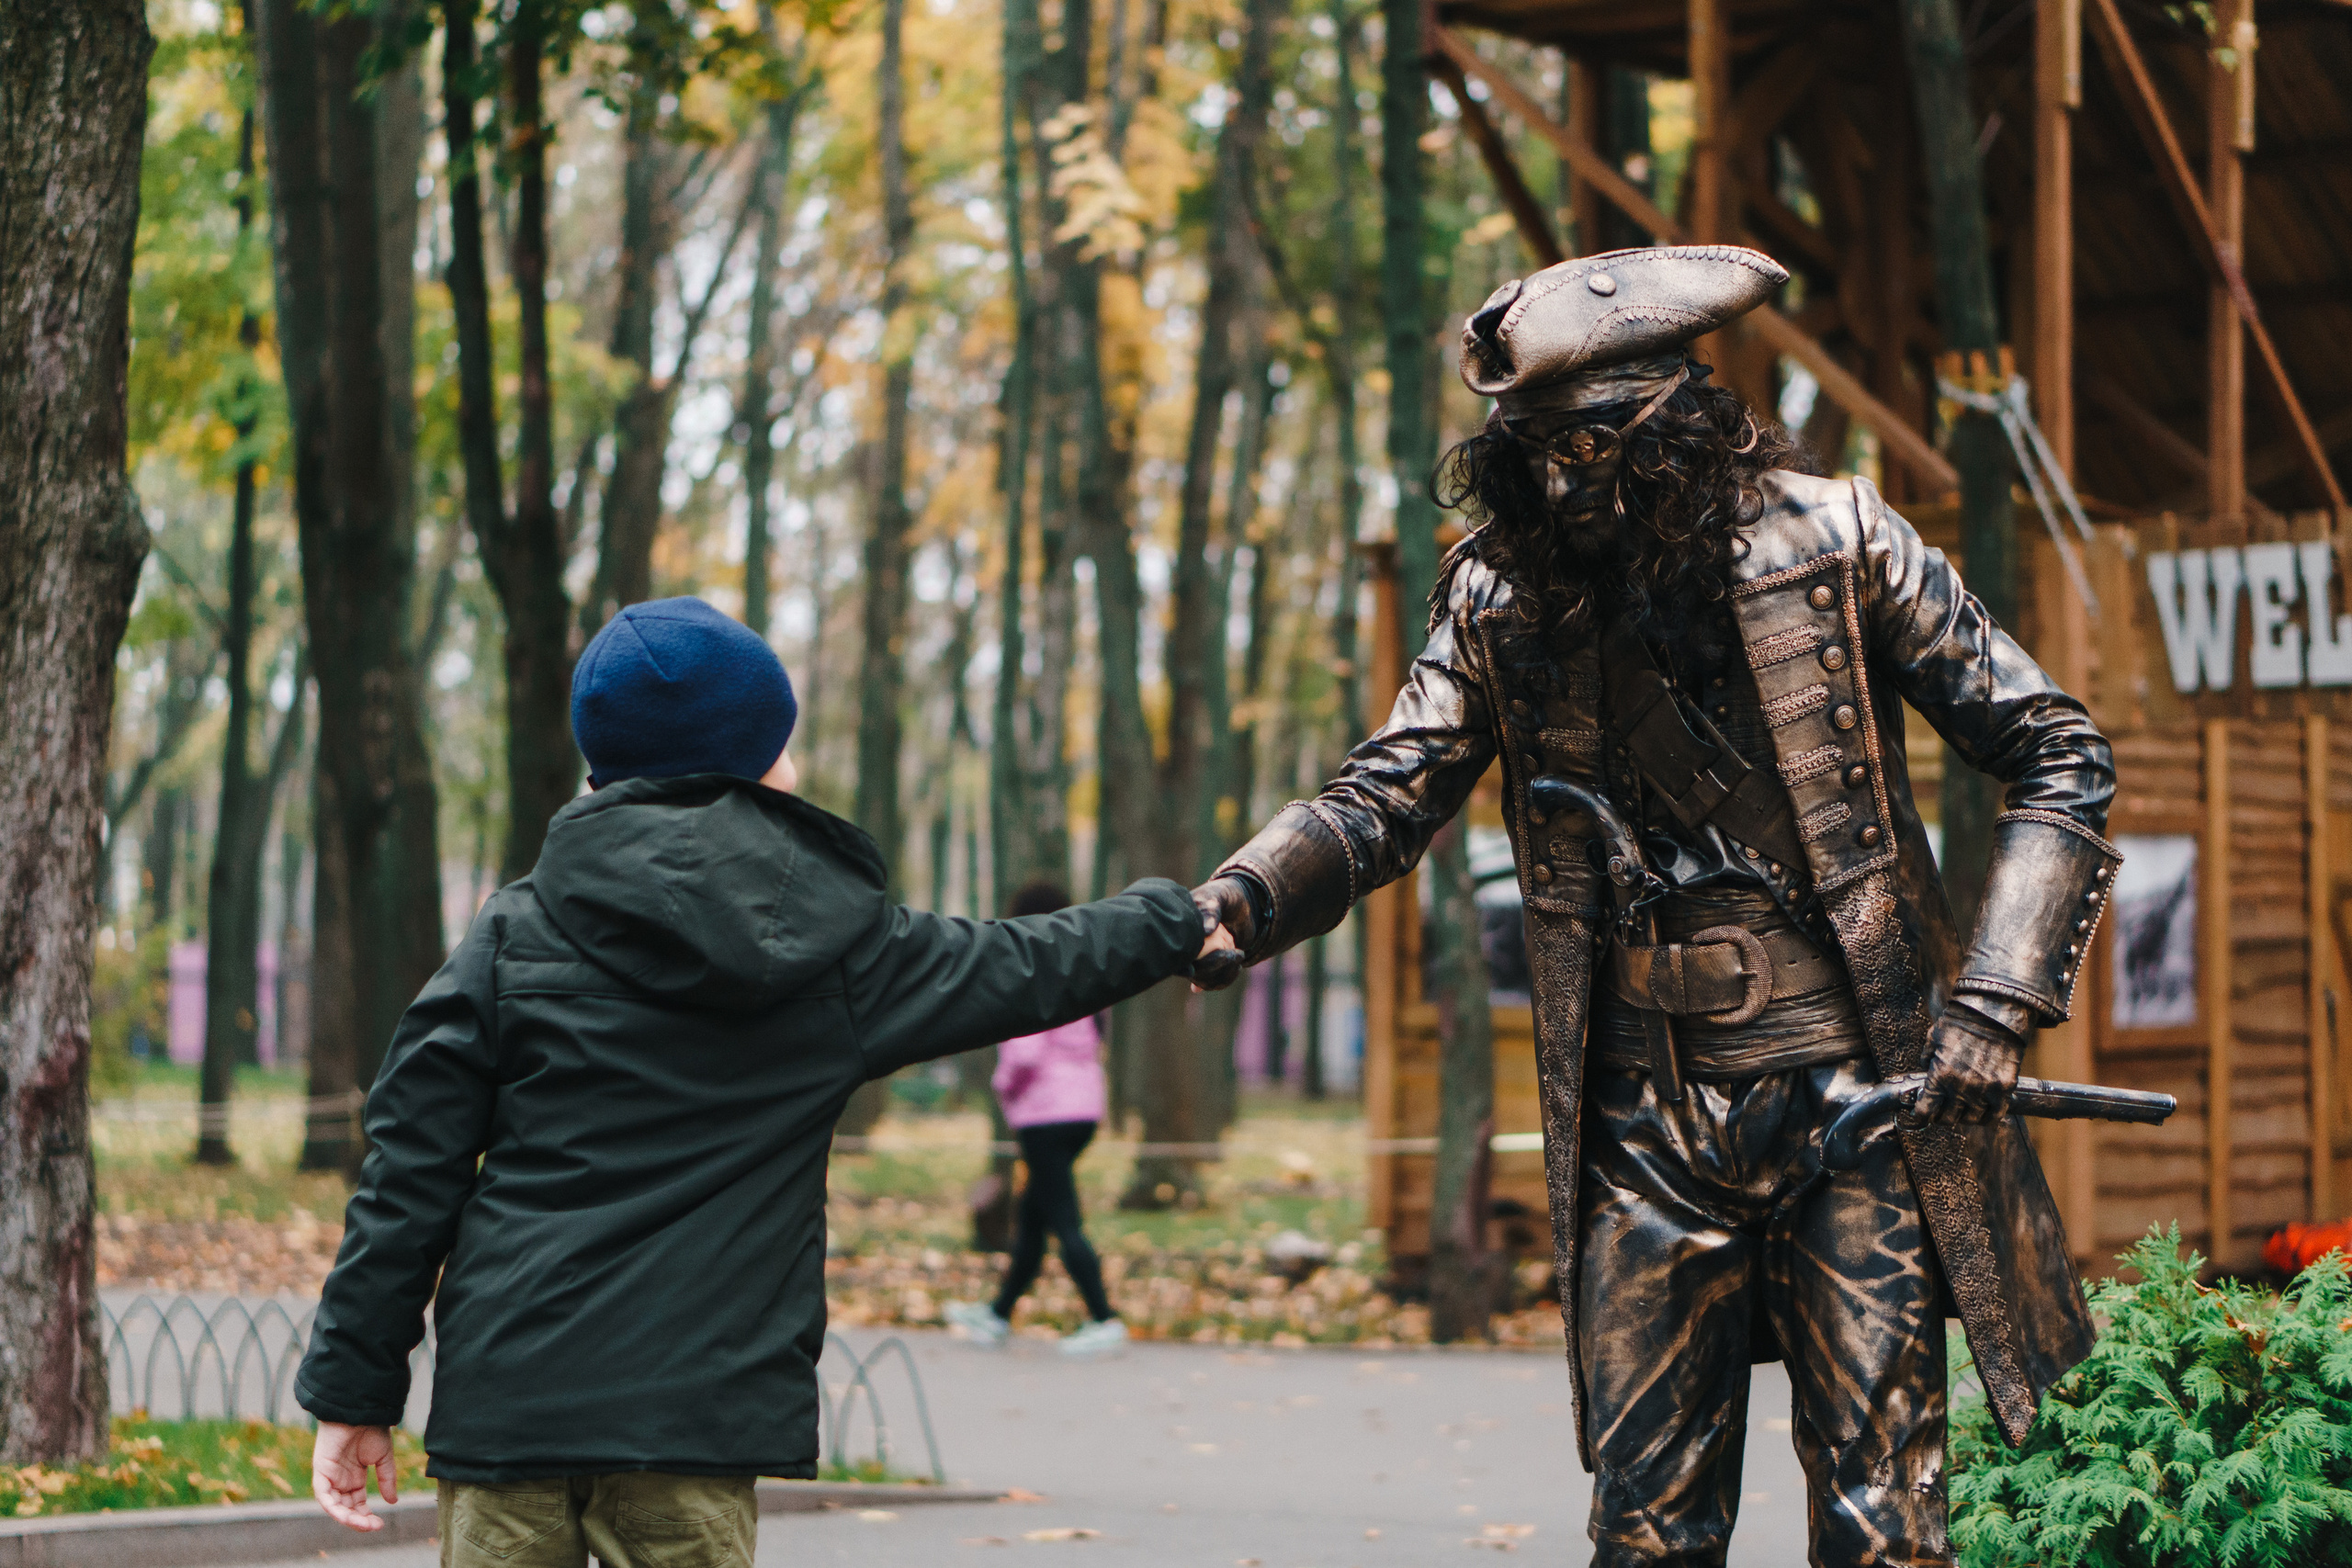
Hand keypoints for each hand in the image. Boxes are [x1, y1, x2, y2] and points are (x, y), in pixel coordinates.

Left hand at [312, 1421, 397, 1531]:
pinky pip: (323, 1495)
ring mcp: (330, 1477)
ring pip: (334, 1506)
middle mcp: (340, 1480)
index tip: (380, 1524)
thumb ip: (387, 1480)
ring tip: (364, 1524)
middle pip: (346, 1508)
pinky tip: (346, 1514)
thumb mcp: (383, 1458)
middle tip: (374, 1526)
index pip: (357, 1504)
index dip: (366, 1516)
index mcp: (354, 1478)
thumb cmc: (372, 1429)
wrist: (362, 1411)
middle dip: (359, 1520)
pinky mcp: (321, 1471)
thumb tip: (393, 1502)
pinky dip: (333, 1506)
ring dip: (347, 1518)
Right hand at [1189, 878, 1253, 992]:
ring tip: (1239, 956)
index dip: (1189, 964)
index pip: (1178, 953)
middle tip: (1237, 954)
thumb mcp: (1218, 897)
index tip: (1212, 961)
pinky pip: (1212, 982)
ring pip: (1203, 980)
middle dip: (1215, 966)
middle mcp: (1183, 947)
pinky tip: (1236, 966)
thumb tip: (1206, 931)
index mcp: (1177, 930)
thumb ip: (1211, 911)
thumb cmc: (1225, 897)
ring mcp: (1195, 959)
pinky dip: (1225, 978)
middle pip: (1192, 970)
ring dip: (1223, 974)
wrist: (1239, 905)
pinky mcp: (1207, 966)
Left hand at [1912, 1003, 2026, 1124]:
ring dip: (1964, 1116)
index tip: (1922, 1114)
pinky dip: (1988, 1118)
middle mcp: (1961, 1087)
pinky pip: (1995, 1116)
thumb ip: (1927, 1058)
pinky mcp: (2004, 1089)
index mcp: (1940, 1076)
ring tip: (1963, 1108)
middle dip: (1942, 1116)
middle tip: (1943, 1109)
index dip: (1922, 1115)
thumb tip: (1925, 1071)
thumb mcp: (1933, 1038)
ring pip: (1971, 1120)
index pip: (1927, 1110)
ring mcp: (1985, 1090)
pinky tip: (1983, 1112)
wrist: (1994, 1013)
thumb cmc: (1962, 1022)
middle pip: (1948, 1119)